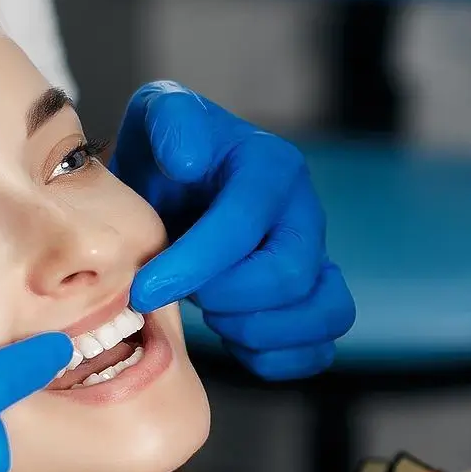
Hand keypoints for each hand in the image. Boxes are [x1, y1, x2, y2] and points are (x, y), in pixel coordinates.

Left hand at [111, 81, 354, 379]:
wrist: (175, 184)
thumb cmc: (167, 152)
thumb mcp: (158, 114)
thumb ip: (171, 122)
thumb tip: (188, 161)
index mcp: (271, 168)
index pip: (243, 225)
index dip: (193, 265)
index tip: (145, 289)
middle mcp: (305, 213)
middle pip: (289, 277)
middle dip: (226, 299)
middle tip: (184, 295)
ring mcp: (317, 259)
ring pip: (325, 315)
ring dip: (257, 331)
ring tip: (214, 316)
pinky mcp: (312, 300)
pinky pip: (320, 348)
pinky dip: (275, 357)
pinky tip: (233, 339)